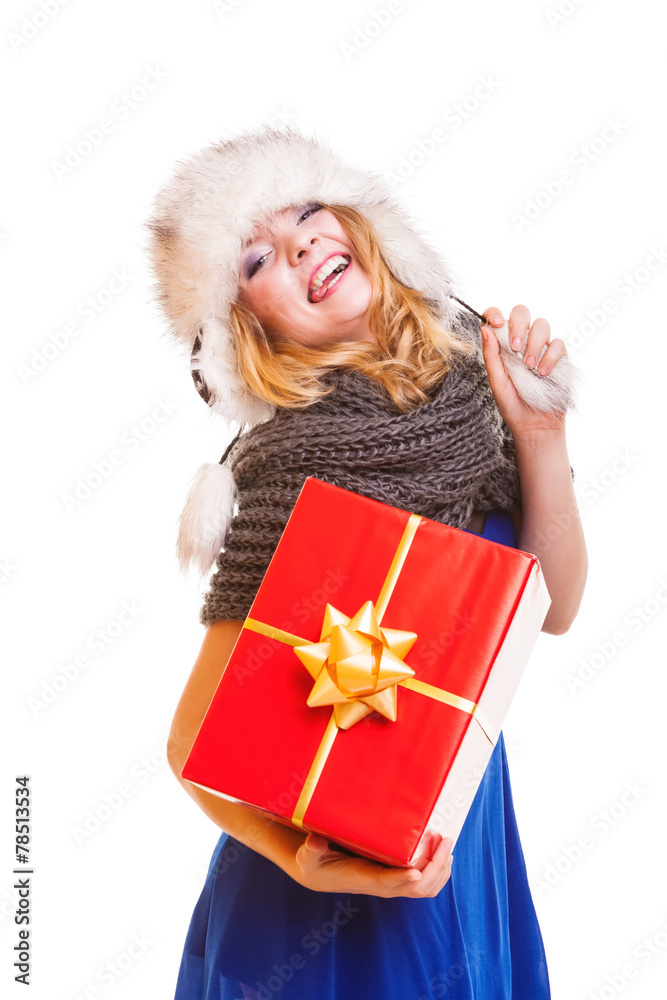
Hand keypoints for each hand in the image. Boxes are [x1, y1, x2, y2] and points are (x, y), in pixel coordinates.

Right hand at [292, 830, 453, 897]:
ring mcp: (392, 884)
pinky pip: (425, 883)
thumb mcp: (308, 856)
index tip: (417, 871)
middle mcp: (382, 886)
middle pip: (416, 887)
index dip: (402, 879)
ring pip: (426, 887)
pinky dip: (438, 870)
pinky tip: (441, 852)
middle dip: (434, 866)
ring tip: (446, 843)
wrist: (319, 872)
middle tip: (443, 840)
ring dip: (440, 868)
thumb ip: (311, 849)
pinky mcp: (396, 879)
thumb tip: (314, 841)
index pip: (386, 883)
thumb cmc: (314, 861)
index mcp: (363, 879)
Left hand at [481, 304, 568, 437]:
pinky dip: (550, 357)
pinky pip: (558, 344)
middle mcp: (521, 342)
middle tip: (515, 348)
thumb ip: (491, 356)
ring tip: (529, 366)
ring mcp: (541, 348)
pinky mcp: (559, 357)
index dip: (495, 313)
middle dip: (518, 325)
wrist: (534, 425)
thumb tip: (485, 329)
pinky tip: (543, 373)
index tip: (496, 322)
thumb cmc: (512, 405)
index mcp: (502, 345)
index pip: (497, 318)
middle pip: (522, 312)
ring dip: (534, 342)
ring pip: (542, 325)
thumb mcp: (497, 382)